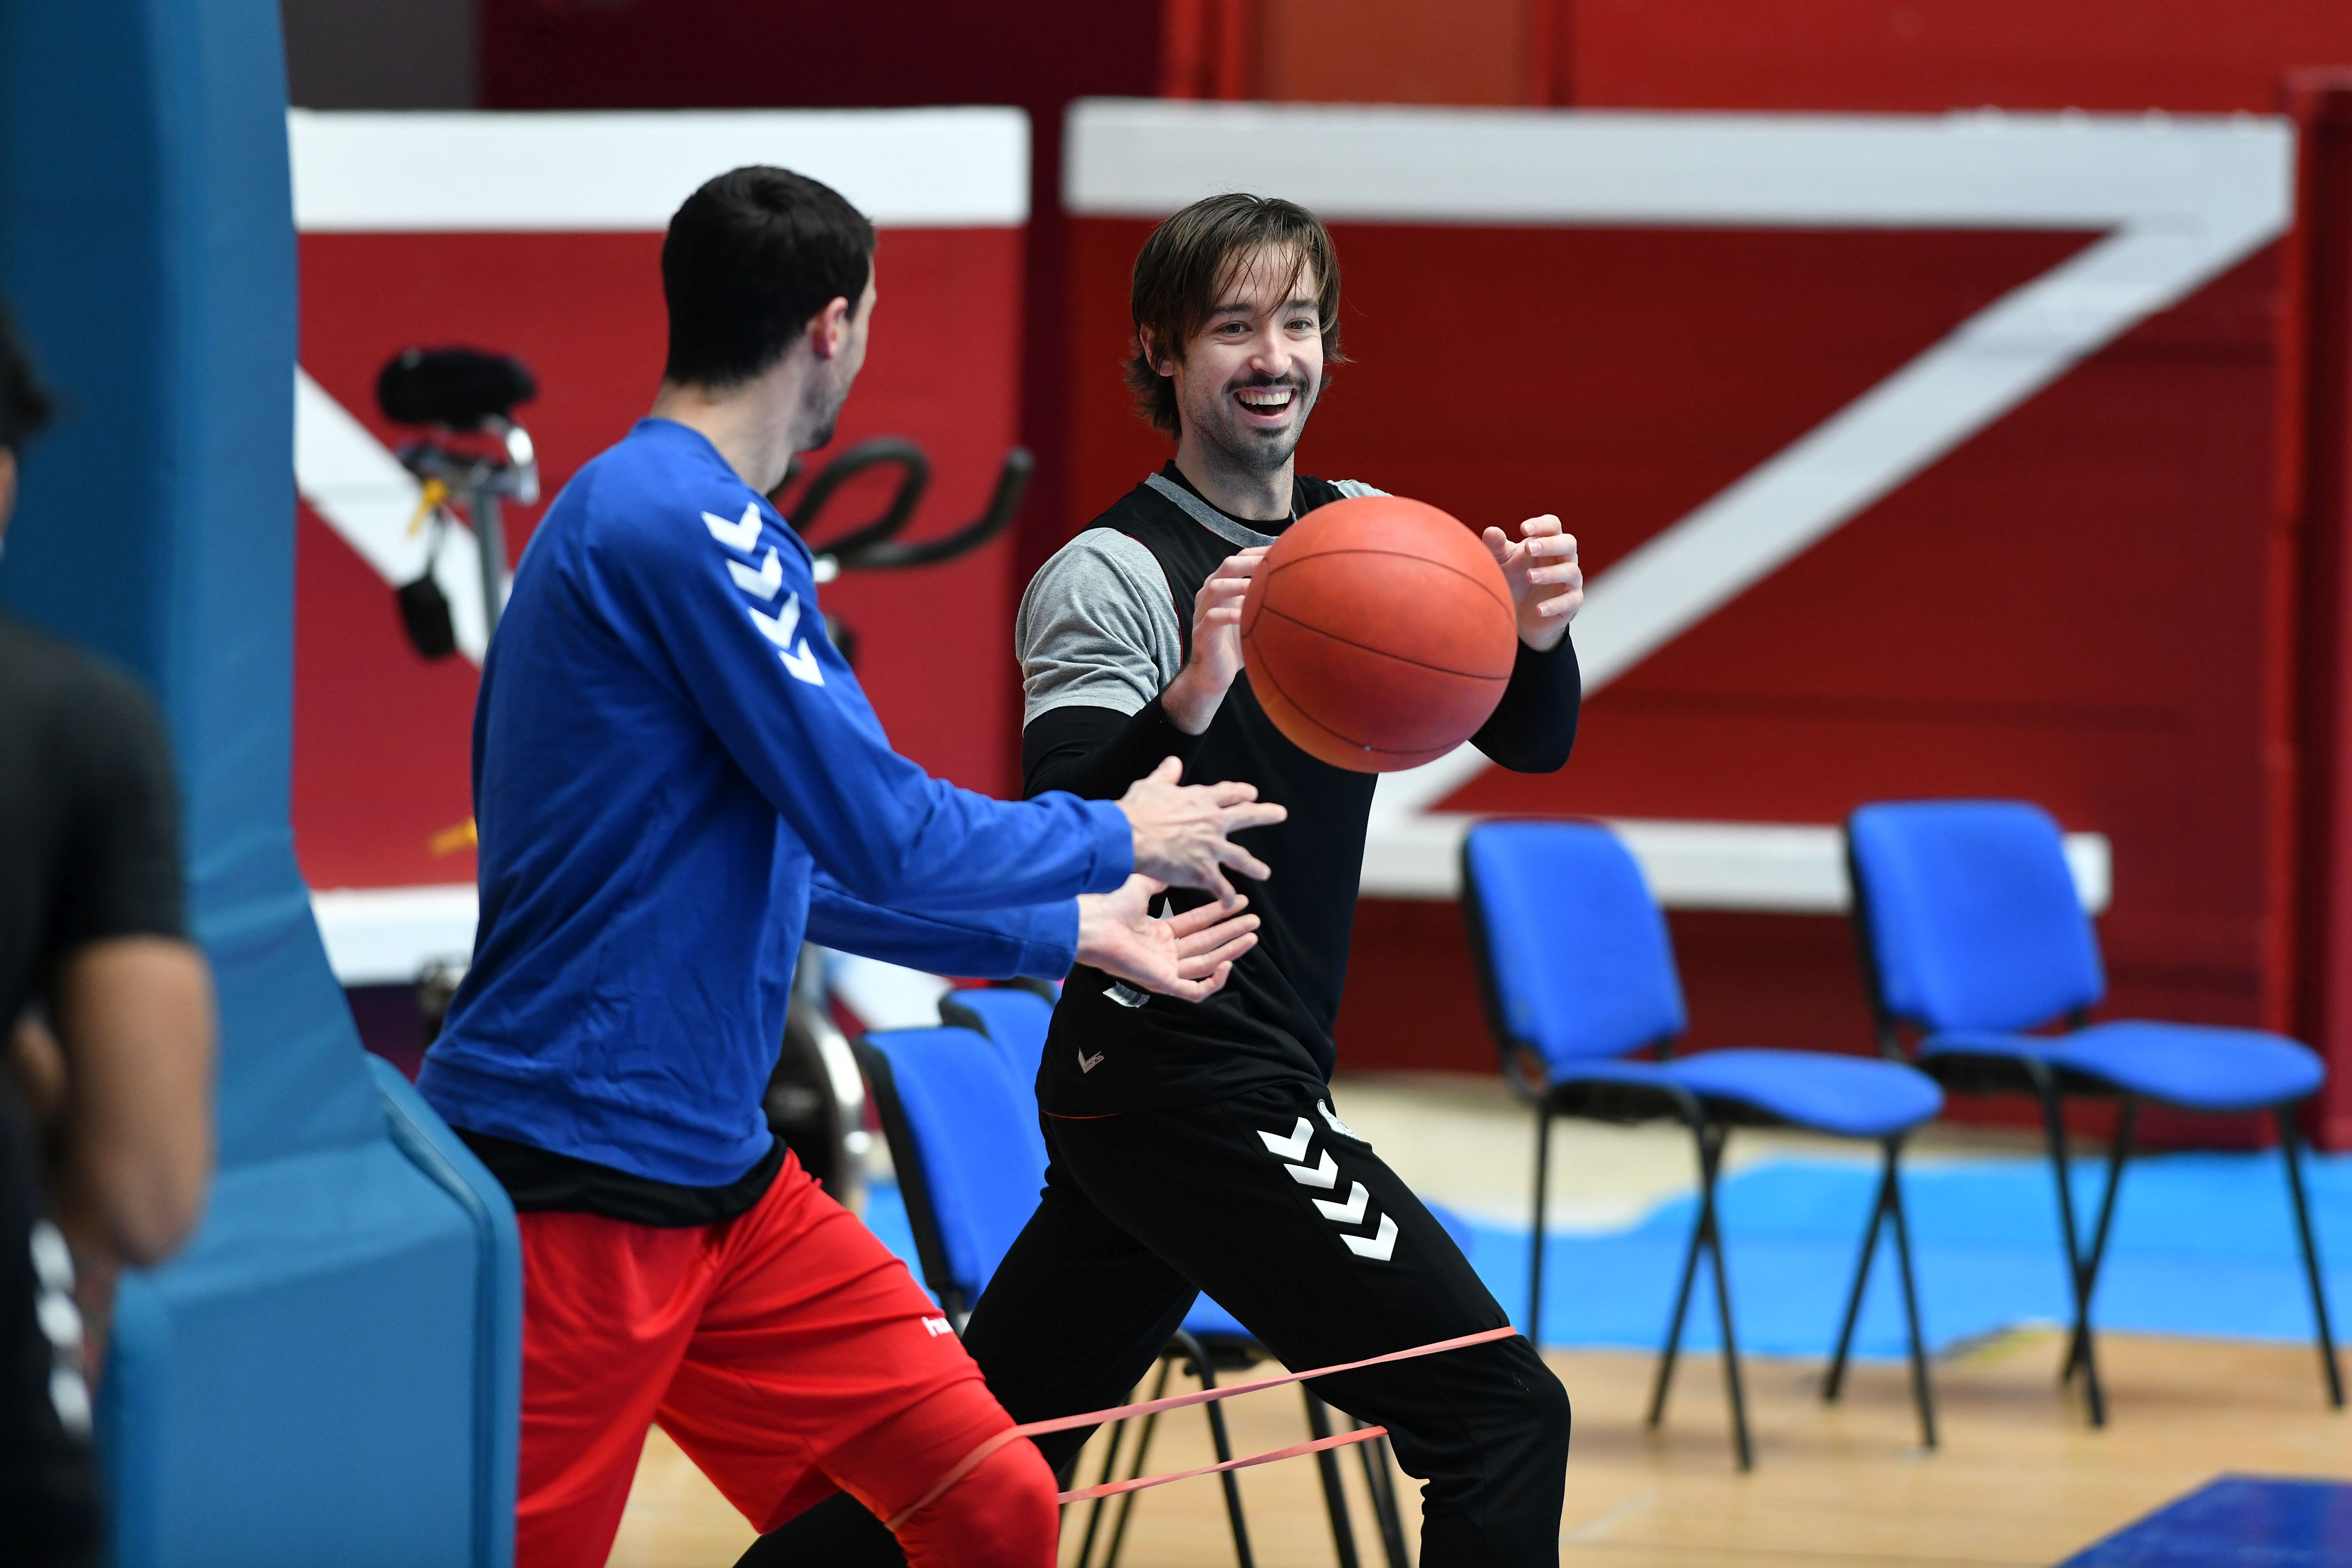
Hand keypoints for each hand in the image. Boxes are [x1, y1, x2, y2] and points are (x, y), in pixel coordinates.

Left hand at [1075, 876, 1260, 1000]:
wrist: (1088, 922)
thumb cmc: (1107, 904)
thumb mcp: (1142, 885)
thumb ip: (1161, 882)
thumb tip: (1176, 866)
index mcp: (1154, 933)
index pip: (1194, 925)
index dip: (1217, 914)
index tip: (1238, 901)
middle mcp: (1160, 952)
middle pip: (1204, 943)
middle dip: (1230, 931)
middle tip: (1253, 920)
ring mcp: (1162, 969)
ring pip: (1205, 964)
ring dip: (1230, 950)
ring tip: (1252, 936)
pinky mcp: (1161, 982)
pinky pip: (1194, 991)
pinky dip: (1213, 981)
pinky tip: (1228, 965)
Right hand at [1117, 757, 1287, 906]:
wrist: (1130, 838)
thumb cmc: (1137, 812)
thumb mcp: (1152, 786)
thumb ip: (1166, 775)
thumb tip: (1173, 763)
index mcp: (1200, 800)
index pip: (1228, 793)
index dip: (1241, 793)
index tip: (1251, 793)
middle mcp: (1212, 822)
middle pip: (1246, 816)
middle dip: (1266, 814)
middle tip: (1280, 813)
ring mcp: (1211, 848)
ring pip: (1241, 857)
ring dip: (1254, 866)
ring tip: (1264, 872)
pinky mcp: (1203, 872)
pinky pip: (1221, 887)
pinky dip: (1225, 896)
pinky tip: (1229, 903)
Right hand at [1162, 547, 1266, 734]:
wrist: (1213, 674)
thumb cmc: (1238, 643)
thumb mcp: (1254, 617)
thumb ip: (1267, 601)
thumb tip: (1302, 587)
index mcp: (1223, 586)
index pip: (1239, 559)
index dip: (1259, 552)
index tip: (1283, 549)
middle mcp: (1210, 594)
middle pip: (1227, 566)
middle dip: (1251, 561)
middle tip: (1273, 563)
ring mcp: (1203, 612)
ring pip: (1216, 587)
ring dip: (1239, 584)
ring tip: (1260, 586)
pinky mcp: (1201, 633)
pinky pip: (1212, 618)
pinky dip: (1229, 614)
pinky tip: (1246, 617)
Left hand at [1481, 514, 1580, 650]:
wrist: (1520, 611)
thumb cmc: (1514, 577)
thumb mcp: (1502, 561)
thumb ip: (1496, 546)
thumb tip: (1491, 531)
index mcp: (1548, 542)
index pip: (1552, 525)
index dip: (1541, 524)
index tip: (1523, 528)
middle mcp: (1564, 558)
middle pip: (1568, 543)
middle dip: (1549, 545)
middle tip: (1528, 548)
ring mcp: (1570, 580)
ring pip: (1570, 571)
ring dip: (1550, 573)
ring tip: (1529, 576)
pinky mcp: (1572, 602)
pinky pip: (1570, 601)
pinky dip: (1555, 605)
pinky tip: (1538, 609)